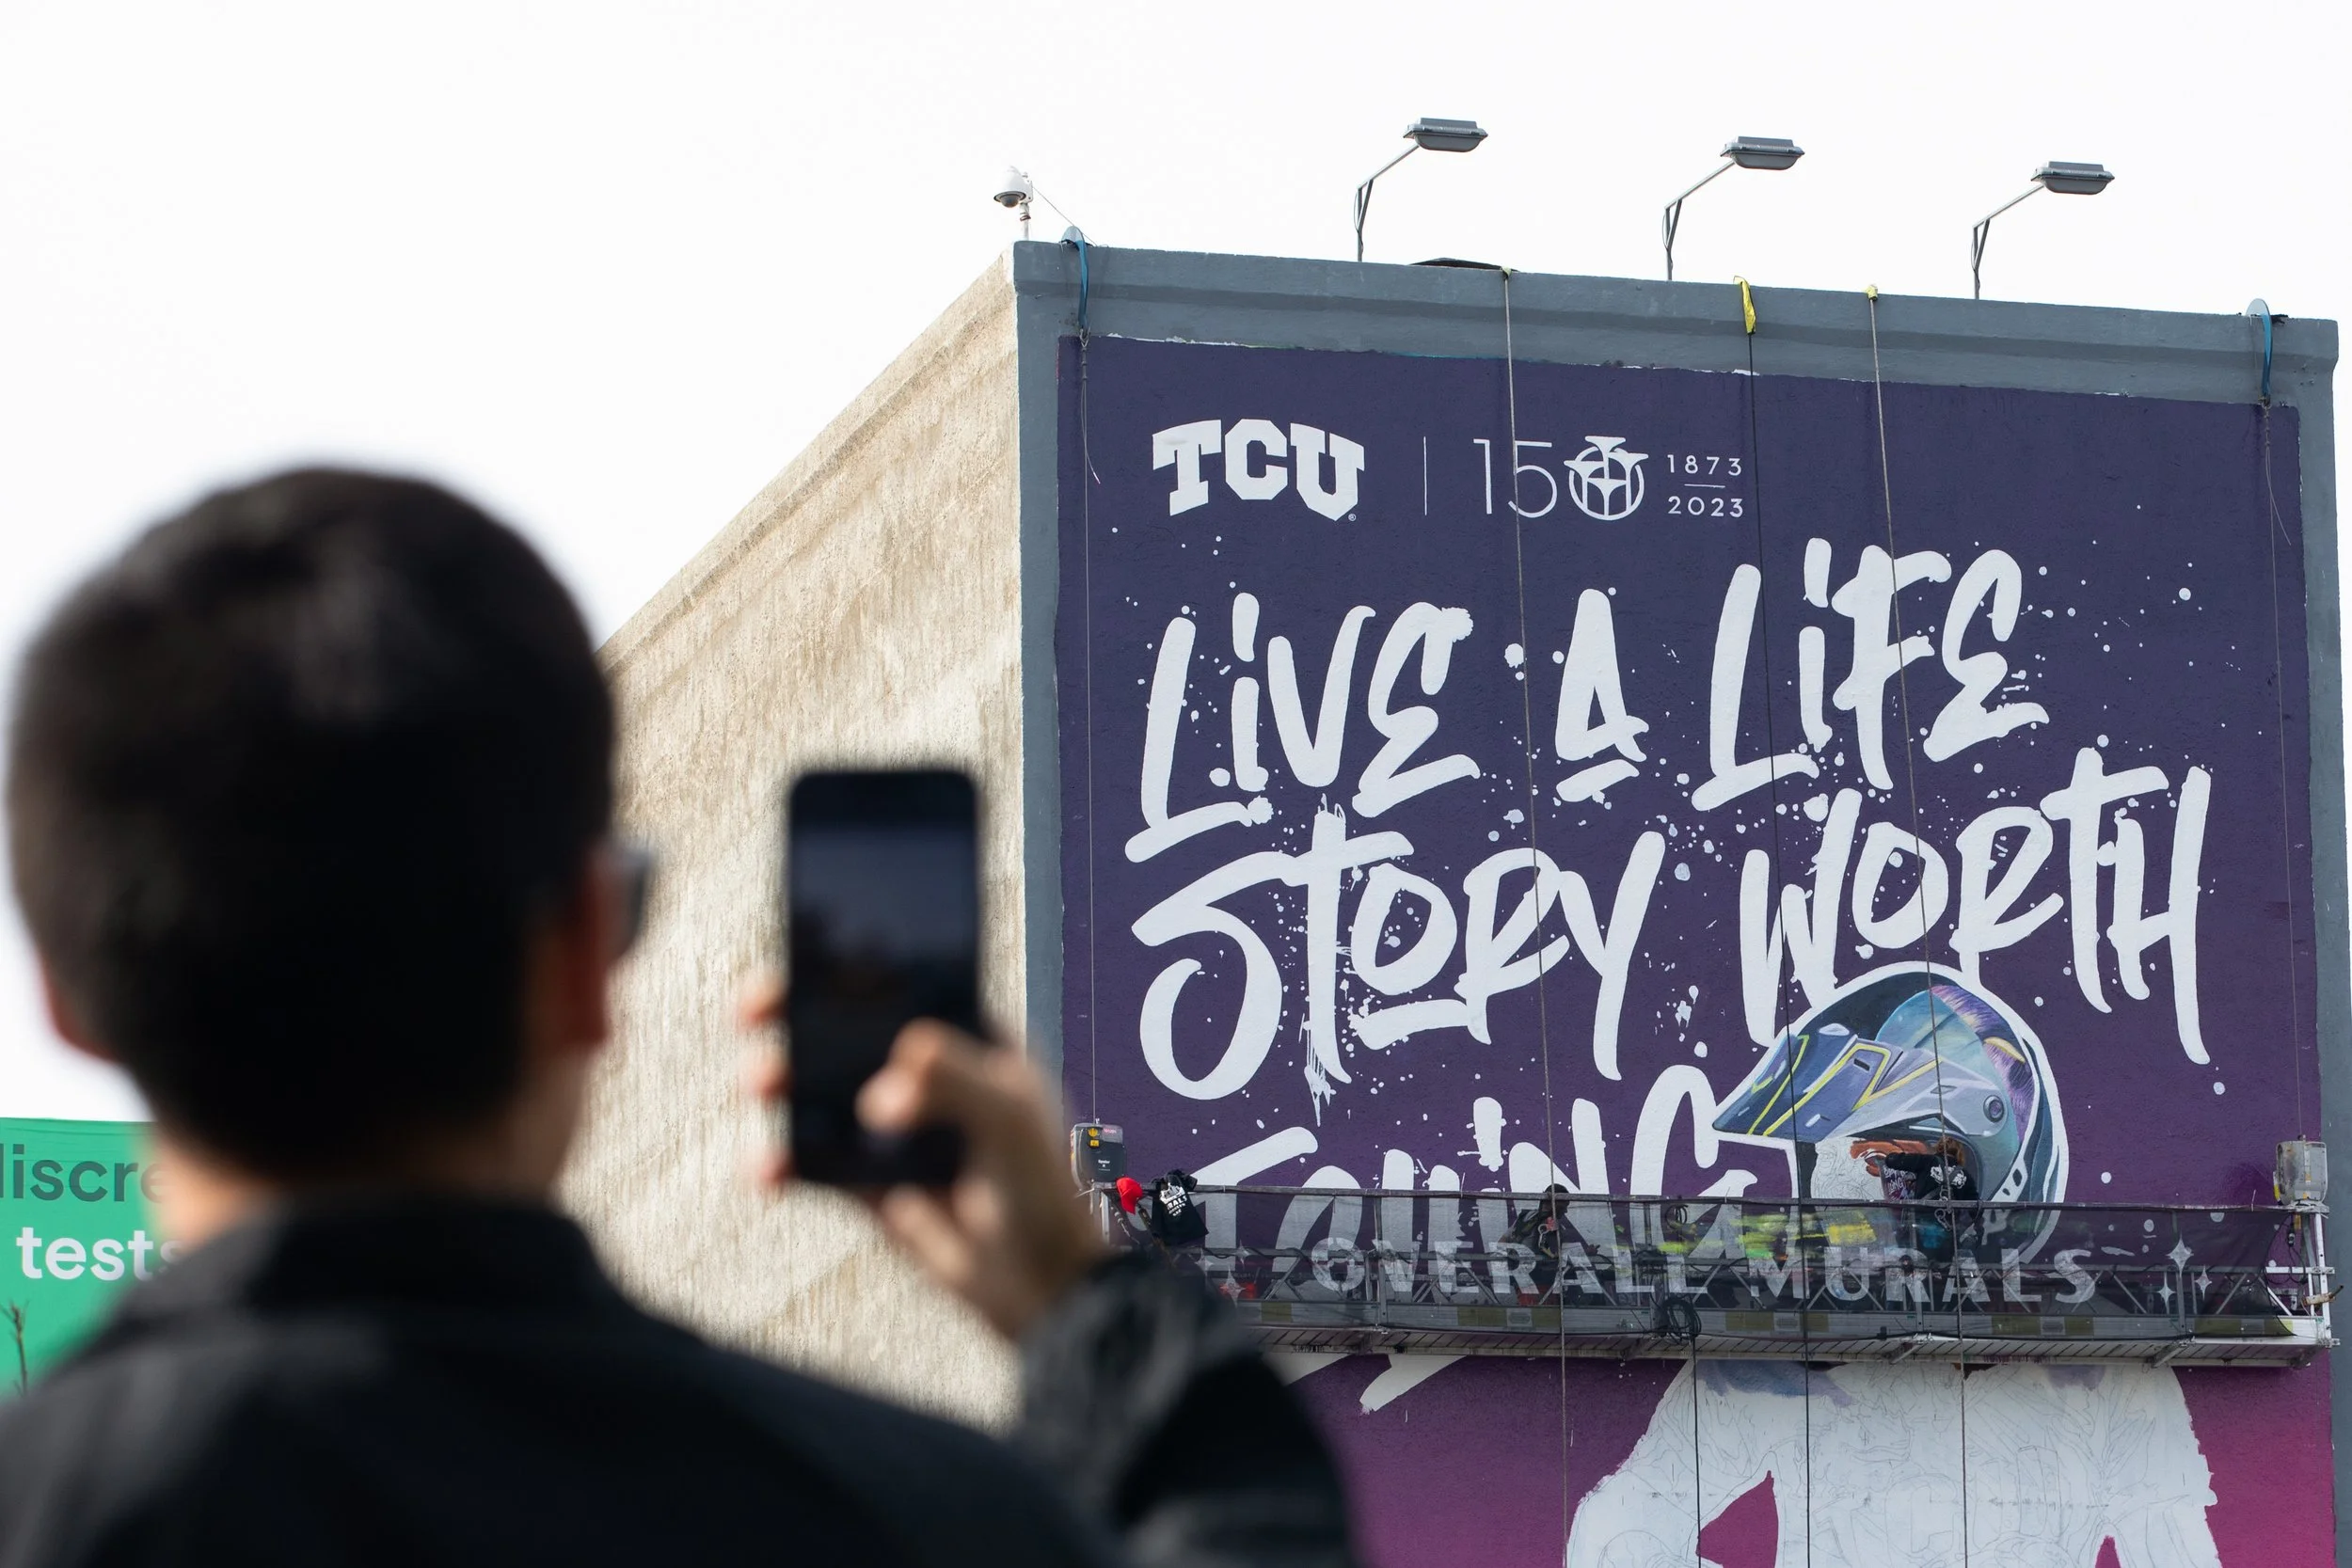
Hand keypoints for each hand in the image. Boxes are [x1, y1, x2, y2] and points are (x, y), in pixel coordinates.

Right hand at [742, 978, 1105, 1339]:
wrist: (1043, 1285)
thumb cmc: (1047, 1183)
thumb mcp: (1011, 1117)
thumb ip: (954, 1085)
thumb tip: (880, 1089)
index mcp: (968, 1039)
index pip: (905, 983)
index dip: (855, 962)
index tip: (809, 950)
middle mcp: (925, 1076)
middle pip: (848, 1030)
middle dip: (796, 1013)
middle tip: (756, 1008)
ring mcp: (893, 1129)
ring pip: (821, 1092)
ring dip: (782, 1081)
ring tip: (762, 1082)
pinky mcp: (868, 1183)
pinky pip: (812, 1163)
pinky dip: (782, 1161)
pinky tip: (766, 1166)